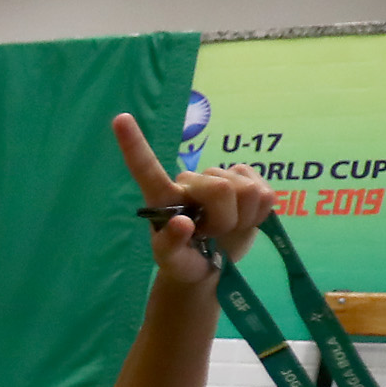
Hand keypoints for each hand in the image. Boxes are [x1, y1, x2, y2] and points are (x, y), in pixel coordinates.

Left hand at [116, 112, 271, 281]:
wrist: (212, 267)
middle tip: (212, 235)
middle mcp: (192, 181)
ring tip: (226, 229)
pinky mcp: (251, 182)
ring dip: (241, 218)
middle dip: (223, 219)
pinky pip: (266, 193)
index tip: (120, 118)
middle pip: (220, 188)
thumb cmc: (183, 262)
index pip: (147, 168)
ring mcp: (224, 179)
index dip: (135, 144)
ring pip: (247, 190)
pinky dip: (259, 215)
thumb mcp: (172, 262)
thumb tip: (181, 223)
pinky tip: (244, 220)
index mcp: (163, 196)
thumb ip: (170, 245)